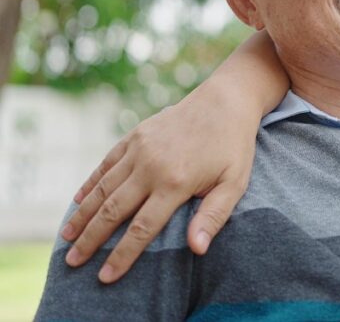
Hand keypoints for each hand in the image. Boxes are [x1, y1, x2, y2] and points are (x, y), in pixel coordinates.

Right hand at [60, 82, 258, 282]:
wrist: (226, 101)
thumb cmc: (233, 147)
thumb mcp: (235, 183)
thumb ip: (213, 216)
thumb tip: (196, 249)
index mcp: (175, 182)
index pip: (142, 228)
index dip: (122, 254)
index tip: (106, 276)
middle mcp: (151, 166)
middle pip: (113, 210)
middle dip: (91, 239)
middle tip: (73, 262)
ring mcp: (140, 148)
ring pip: (103, 188)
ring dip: (83, 214)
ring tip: (67, 237)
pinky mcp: (135, 135)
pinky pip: (106, 163)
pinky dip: (90, 183)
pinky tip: (78, 201)